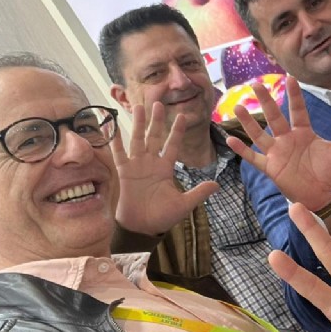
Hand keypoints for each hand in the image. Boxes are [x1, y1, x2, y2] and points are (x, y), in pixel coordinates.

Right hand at [112, 102, 218, 234]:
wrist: (142, 228)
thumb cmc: (162, 217)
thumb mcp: (184, 205)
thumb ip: (199, 193)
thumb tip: (218, 185)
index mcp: (165, 169)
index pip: (172, 145)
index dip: (177, 131)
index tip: (182, 115)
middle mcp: (151, 163)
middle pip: (154, 137)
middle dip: (157, 121)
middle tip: (158, 102)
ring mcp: (136, 167)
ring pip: (137, 140)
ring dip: (137, 124)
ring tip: (138, 107)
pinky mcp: (124, 173)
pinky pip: (119, 154)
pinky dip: (115, 141)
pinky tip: (112, 127)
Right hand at [227, 76, 330, 211]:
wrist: (323, 195)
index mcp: (304, 132)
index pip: (298, 109)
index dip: (294, 95)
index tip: (289, 78)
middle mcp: (287, 139)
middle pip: (274, 117)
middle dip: (266, 101)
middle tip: (256, 84)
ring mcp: (277, 153)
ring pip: (260, 134)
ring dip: (249, 122)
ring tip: (238, 107)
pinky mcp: (271, 168)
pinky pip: (254, 157)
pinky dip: (242, 150)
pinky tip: (230, 139)